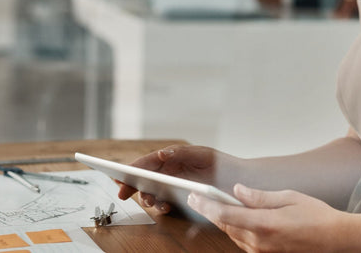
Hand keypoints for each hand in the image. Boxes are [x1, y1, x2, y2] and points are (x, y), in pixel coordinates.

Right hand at [116, 145, 240, 215]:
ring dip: (146, 197)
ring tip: (149, 200)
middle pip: (145, 178)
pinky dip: (160, 206)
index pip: (148, 161)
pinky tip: (163, 207)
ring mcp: (173, 186)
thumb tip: (161, 152)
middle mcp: (170, 171)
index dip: (133, 167)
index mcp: (172, 157)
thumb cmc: (220, 163)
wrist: (238, 181)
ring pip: (152, 192)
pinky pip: (164, 203)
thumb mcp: (202, 154)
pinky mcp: (179, 199)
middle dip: (132, 184)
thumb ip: (181, 153)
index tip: (121, 173)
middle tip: (123, 192)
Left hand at [188, 184, 351, 252]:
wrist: (335, 240)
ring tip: (213, 206)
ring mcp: (263, 252)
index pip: (226, 215)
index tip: (194, 197)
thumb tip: (238, 191)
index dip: (206, 205)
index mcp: (265, 224)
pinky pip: (244, 243)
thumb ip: (260, 196)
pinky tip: (235, 220)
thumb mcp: (289, 197)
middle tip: (197, 198)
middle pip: (226, 226)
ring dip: (223, 221)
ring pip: (233, 235)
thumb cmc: (316, 216)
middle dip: (210, 212)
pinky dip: (236, 230)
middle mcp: (260, 242)